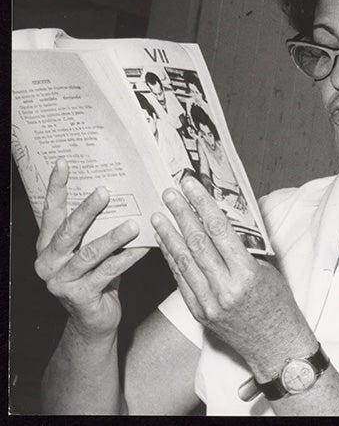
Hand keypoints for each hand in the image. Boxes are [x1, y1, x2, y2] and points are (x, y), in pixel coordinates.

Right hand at [33, 160, 148, 337]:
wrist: (93, 319)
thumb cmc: (96, 275)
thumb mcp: (90, 248)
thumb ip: (96, 227)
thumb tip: (120, 191)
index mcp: (48, 245)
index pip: (50, 211)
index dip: (56, 187)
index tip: (64, 162)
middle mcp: (48, 261)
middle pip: (68, 231)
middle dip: (87, 209)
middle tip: (105, 191)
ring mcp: (61, 281)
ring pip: (90, 253)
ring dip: (114, 237)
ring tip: (134, 223)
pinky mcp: (80, 297)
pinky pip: (109, 272)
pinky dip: (129, 258)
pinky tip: (146, 246)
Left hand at [151, 176, 313, 377]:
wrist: (275, 345)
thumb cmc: (278, 304)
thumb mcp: (268, 270)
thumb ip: (245, 249)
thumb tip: (224, 222)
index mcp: (246, 274)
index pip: (219, 231)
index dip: (202, 205)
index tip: (191, 186)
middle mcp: (224, 288)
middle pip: (197, 243)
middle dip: (181, 215)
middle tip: (169, 193)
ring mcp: (208, 302)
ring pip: (183, 262)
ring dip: (169, 236)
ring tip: (158, 215)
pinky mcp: (199, 312)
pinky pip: (181, 280)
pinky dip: (172, 259)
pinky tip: (165, 244)